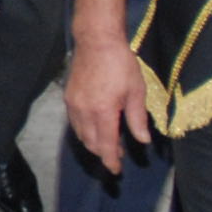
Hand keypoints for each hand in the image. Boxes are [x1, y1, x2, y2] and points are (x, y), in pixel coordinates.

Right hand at [61, 31, 154, 170]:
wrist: (96, 40)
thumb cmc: (121, 64)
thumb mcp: (136, 91)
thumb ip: (137, 119)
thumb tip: (143, 140)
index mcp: (103, 112)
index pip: (105, 145)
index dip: (111, 160)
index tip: (116, 171)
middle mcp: (84, 112)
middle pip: (91, 143)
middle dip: (103, 153)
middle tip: (117, 156)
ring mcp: (73, 105)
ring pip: (81, 135)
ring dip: (93, 143)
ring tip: (107, 143)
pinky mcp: (68, 98)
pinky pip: (75, 123)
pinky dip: (84, 132)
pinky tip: (95, 128)